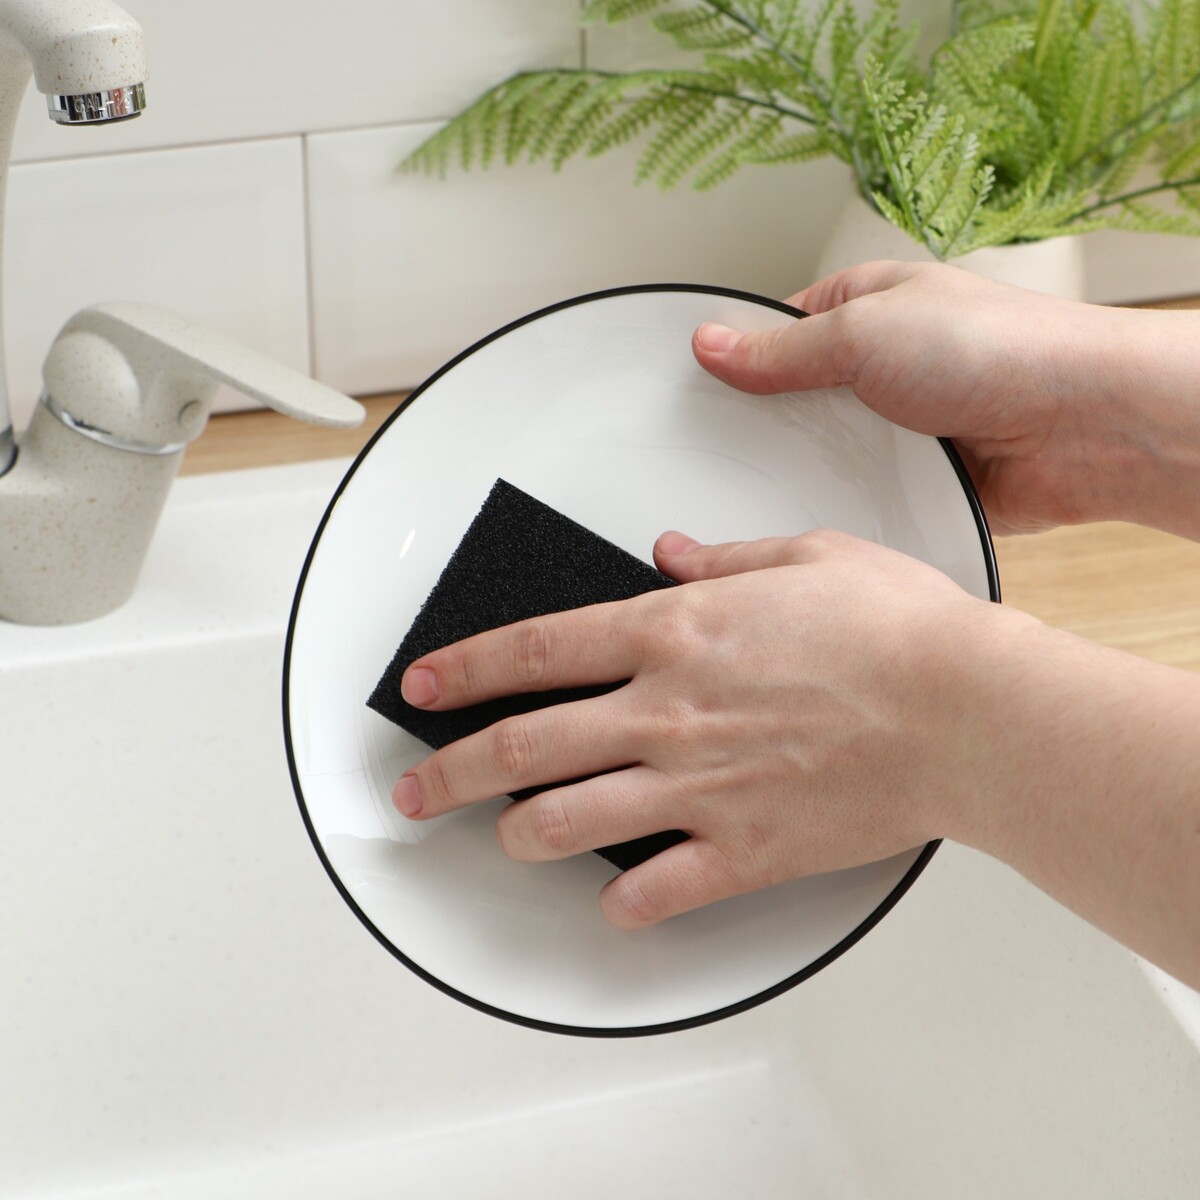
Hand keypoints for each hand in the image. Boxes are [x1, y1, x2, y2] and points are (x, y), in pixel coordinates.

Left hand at [391, 529, 999, 928]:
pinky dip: (623, 901)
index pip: (534, 649)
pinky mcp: (743, 849)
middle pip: (521, 748)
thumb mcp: (807, 555)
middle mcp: (667, 712)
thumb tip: (671, 549)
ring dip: (518, 837)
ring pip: (565, 824)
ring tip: (502, 841)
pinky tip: (616, 897)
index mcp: (675, 633)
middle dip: (449, 772)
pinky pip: (655, 890)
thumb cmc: (901, 630)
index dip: (462, 668)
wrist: (970, 712)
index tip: (422, 687)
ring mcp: (697, 787)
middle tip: (415, 790)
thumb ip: (724, 555)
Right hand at [692, 260, 1199, 539]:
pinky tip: (816, 517)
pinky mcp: (920, 480)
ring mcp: (900, 425)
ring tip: (762, 490)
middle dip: (768, 424)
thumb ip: (781, 349)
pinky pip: (862, 496)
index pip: (779, 328)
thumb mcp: (864, 332)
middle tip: (717, 450)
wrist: (1083, 427)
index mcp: (867, 306)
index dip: (735, 356)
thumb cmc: (1001, 351)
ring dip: (809, 469)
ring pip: (826, 453)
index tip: (690, 388)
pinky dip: (844, 505)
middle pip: (797, 398)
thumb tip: (712, 342)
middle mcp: (883, 364)